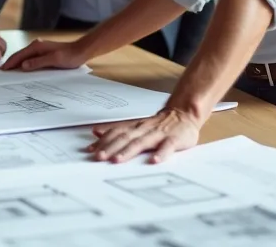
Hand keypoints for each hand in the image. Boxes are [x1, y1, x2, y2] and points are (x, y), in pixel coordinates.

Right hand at [0, 38, 87, 70]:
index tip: (0, 71)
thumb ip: (38, 62)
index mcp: (36, 46)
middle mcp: (36, 46)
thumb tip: (23, 66)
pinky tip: (21, 70)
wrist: (81, 51)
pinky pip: (30, 59)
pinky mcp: (43, 53)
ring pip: (24, 57)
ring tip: (8, 73)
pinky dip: (24, 64)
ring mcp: (40, 49)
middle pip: (19, 56)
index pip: (18, 56)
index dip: (9, 63)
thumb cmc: (70, 56)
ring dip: (16, 64)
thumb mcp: (54, 60)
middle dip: (9, 64)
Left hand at [87, 107, 202, 162]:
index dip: (103, 141)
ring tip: (117, 160)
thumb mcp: (136, 125)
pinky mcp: (174, 139)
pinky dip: (161, 153)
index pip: (117, 133)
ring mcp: (159, 134)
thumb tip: (96, 132)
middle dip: (111, 148)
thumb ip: (118, 130)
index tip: (91, 151)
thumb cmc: (159, 124)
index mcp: (135, 127)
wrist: (184, 113)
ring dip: (128, 151)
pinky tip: (154, 161)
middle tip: (99, 157)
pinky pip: (167, 146)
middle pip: (125, 138)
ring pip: (142, 142)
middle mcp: (144, 130)